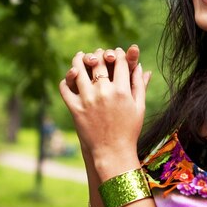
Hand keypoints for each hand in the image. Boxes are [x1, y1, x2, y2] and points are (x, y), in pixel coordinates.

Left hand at [59, 47, 150, 179]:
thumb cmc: (129, 130)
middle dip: (99, 54)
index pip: (119, 62)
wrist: (112, 152)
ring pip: (78, 71)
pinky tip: (70, 77)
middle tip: (97, 54)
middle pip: (99, 62)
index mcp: (122, 91)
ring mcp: (87, 100)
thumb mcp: (138, 107)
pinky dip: (66, 80)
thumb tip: (141, 66)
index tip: (116, 53)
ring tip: (79, 57)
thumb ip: (139, 85)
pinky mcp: (75, 109)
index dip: (118, 54)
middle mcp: (104, 92)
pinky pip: (66, 88)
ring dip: (78, 61)